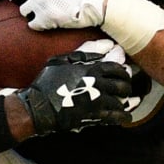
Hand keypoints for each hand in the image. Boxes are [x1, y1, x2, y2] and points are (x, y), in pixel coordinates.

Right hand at [18, 49, 135, 134]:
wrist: (37, 107)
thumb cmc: (46, 83)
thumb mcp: (60, 61)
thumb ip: (83, 53)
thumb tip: (105, 46)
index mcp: (91, 70)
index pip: (116, 68)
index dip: (121, 71)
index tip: (121, 74)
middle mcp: (97, 85)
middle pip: (122, 84)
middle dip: (126, 86)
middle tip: (124, 88)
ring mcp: (96, 102)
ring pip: (120, 101)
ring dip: (125, 102)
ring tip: (126, 102)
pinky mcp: (93, 116)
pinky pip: (114, 117)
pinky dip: (122, 117)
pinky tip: (125, 117)